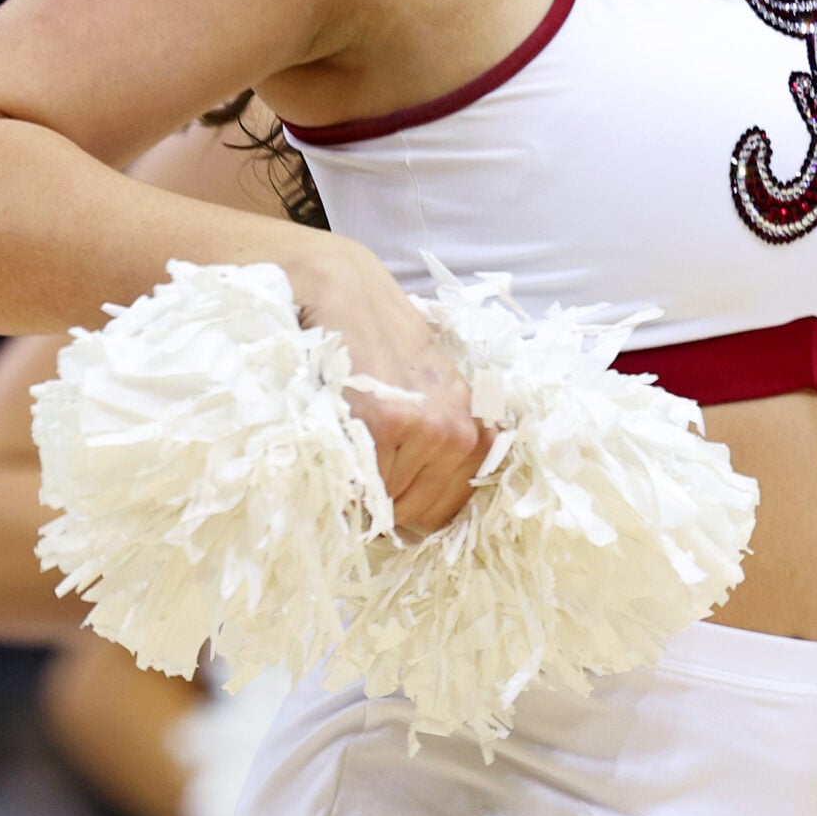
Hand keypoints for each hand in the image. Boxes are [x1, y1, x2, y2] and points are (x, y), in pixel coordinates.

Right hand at [287, 234, 488, 533]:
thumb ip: (435, 451)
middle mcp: (461, 435)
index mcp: (477, 433)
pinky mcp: (388, 424)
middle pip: (413, 514)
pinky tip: (339, 423)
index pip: (443, 514)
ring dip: (359, 480)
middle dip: (382, 494)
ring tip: (352, 426)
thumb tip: (413, 525)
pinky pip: (359, 484)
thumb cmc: (382, 347)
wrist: (346, 291)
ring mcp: (428, 430)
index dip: (405, 502)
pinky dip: (341, 469)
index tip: (385, 474)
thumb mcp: (428, 396)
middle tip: (364, 441)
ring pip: (383, 504)